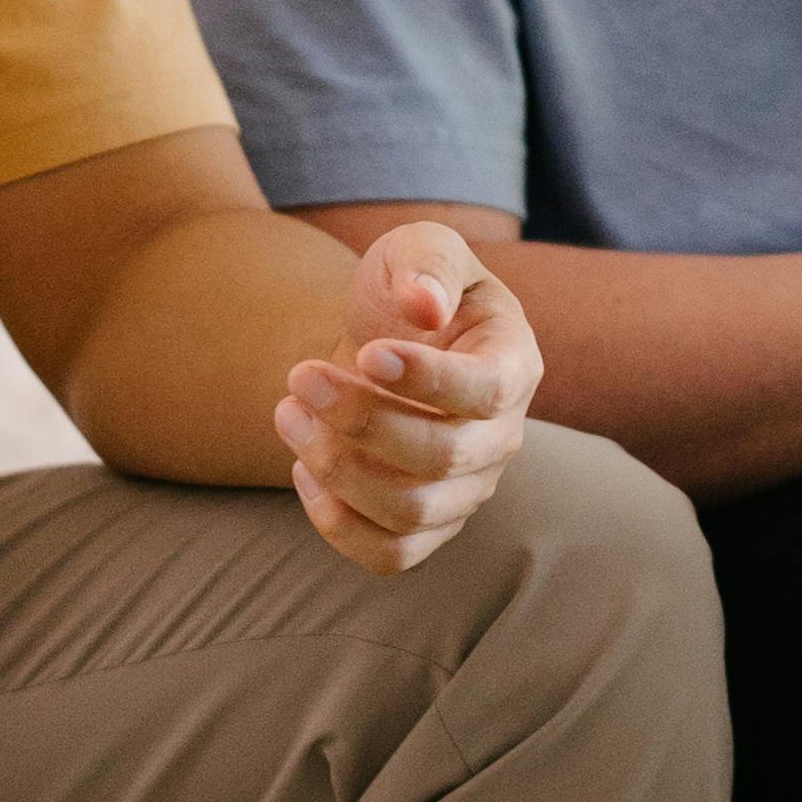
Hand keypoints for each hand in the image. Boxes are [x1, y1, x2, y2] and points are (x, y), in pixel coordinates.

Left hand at [275, 225, 544, 575]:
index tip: (366, 352)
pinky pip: (391, 555)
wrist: (382, 341)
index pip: (489, 391)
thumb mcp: (419, 246)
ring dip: (337, 469)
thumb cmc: (407, 288)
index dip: (428, 381)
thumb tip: (424, 305)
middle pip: (443, 458)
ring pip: (412, 512)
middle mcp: (501, 437)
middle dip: (361, 421)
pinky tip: (302, 468)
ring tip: (288, 412)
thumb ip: (427, 261)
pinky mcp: (427, 524)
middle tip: (298, 375)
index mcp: (514, 363)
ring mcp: (467, 488)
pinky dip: (338, 524)